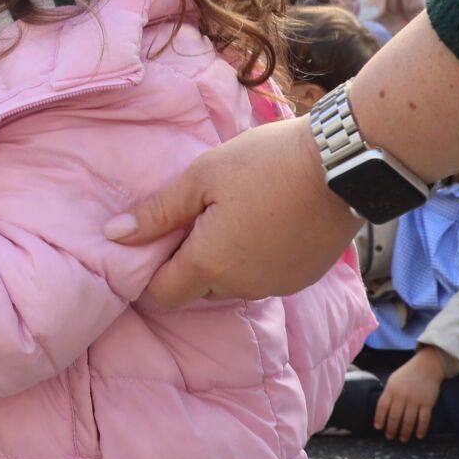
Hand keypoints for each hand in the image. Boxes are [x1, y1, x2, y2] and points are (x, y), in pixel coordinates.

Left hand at [102, 115, 360, 304]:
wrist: (343, 164)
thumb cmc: (264, 163)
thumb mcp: (201, 177)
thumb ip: (157, 212)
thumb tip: (115, 236)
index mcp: (211, 265)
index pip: (164, 294)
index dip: (150, 272)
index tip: (156, 240)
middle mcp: (244, 287)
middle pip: (197, 290)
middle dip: (188, 263)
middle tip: (195, 217)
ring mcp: (278, 286)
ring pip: (232, 285)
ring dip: (222, 261)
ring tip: (230, 214)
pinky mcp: (303, 278)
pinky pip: (264, 278)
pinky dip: (254, 259)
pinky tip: (261, 221)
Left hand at [374, 349, 444, 441]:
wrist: (426, 367)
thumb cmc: (408, 374)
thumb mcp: (393, 380)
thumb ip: (389, 393)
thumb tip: (383, 410)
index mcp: (391, 389)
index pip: (382, 406)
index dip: (379, 418)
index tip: (378, 428)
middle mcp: (402, 396)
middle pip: (394, 416)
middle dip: (391, 429)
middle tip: (390, 437)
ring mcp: (415, 400)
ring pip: (408, 420)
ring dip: (405, 432)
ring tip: (402, 439)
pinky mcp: (427, 403)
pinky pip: (424, 419)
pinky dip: (421, 429)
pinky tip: (419, 435)